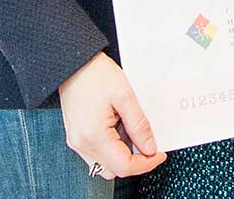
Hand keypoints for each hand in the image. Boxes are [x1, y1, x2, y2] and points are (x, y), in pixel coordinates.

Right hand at [58, 52, 165, 179]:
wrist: (73, 64)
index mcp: (94, 136)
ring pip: (105, 164)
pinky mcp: (77, 137)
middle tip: (147, 140)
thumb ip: (139, 125)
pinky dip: (112, 147)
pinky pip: (97, 153)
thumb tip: (150, 148)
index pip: (124, 166)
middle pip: (114, 169)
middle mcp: (82, 144)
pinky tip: (117, 127)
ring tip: (128, 128)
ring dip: (122, 154)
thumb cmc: (95, 75)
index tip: (159, 153)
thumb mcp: (125, 97)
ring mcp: (77, 142)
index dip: (146, 163)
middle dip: (135, 160)